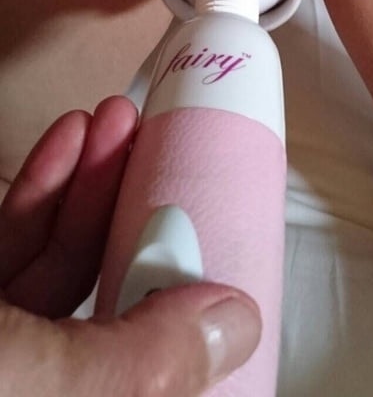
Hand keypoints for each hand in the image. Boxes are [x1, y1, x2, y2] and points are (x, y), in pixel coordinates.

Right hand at [0, 97, 260, 394]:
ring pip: (66, 253)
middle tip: (167, 140)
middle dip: (143, 204)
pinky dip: (46, 181)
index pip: (152, 369)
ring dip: (98, 176)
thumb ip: (143, 360)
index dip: (191, 307)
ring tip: (123, 117)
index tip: (216, 231)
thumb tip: (236, 323)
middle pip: (113, 290)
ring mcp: (10, 336)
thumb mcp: (45, 380)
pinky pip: (18, 235)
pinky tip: (72, 135)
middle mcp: (43, 381)